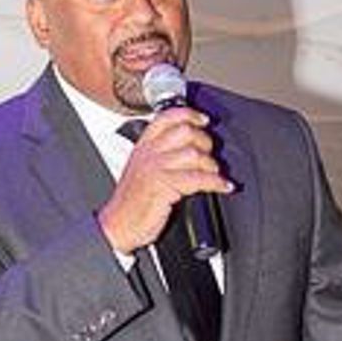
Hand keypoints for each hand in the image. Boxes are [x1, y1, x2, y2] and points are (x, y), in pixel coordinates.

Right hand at [97, 107, 234, 253]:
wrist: (118, 226)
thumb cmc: (131, 203)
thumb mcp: (142, 171)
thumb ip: (160, 156)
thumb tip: (190, 150)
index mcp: (143, 146)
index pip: (167, 118)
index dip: (189, 115)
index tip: (204, 120)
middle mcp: (149, 153)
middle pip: (186, 132)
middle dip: (205, 142)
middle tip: (209, 155)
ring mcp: (156, 169)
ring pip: (194, 154)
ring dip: (211, 165)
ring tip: (214, 174)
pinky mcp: (164, 186)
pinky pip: (199, 179)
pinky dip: (217, 182)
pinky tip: (223, 186)